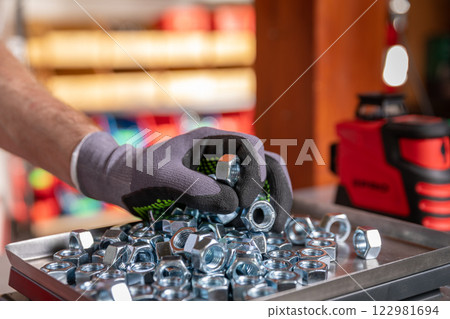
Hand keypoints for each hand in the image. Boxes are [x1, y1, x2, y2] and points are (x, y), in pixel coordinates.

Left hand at [74, 127, 291, 231]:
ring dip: (270, 202)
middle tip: (281, 219)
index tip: (245, 201)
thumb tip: (233, 204)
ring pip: (259, 181)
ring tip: (275, 228)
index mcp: (211, 141)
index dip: (257, 173)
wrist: (123, 180)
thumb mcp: (162, 178)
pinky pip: (244, 196)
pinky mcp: (217, 188)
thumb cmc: (138, 173)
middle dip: (277, 189)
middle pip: (265, 163)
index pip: (251, 148)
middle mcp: (222, 154)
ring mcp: (221, 171)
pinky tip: (255, 228)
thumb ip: (195, 188)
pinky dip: (254, 211)